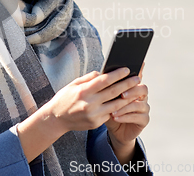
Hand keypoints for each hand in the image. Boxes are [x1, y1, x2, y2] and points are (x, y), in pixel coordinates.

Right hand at [17, 66, 141, 161]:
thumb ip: (88, 78)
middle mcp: (89, 103)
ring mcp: (93, 114)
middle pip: (113, 92)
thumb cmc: (64, 98)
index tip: (127, 69)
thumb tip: (102, 73)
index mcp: (83, 91)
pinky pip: (110, 113)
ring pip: (116, 105)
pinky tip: (126, 102)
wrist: (56, 119)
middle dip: (127, 84)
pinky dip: (119, 108)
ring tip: (136, 91)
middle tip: (137, 78)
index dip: (117, 74)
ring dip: (128, 97)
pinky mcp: (96, 123)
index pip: (104, 80)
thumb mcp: (73, 84)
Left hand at [104, 63, 149, 162]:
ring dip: (125, 107)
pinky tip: (115, 118)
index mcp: (133, 87)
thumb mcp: (106, 98)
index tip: (132, 69)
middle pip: (143, 89)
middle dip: (131, 91)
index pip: (137, 76)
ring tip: (113, 111)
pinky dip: (126, 117)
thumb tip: (99, 74)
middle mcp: (142, 96)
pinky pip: (138, 117)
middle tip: (121, 94)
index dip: (139, 71)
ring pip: (140, 104)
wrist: (114, 129)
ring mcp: (144, 108)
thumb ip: (107, 87)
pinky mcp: (144, 119)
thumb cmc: (109, 110)